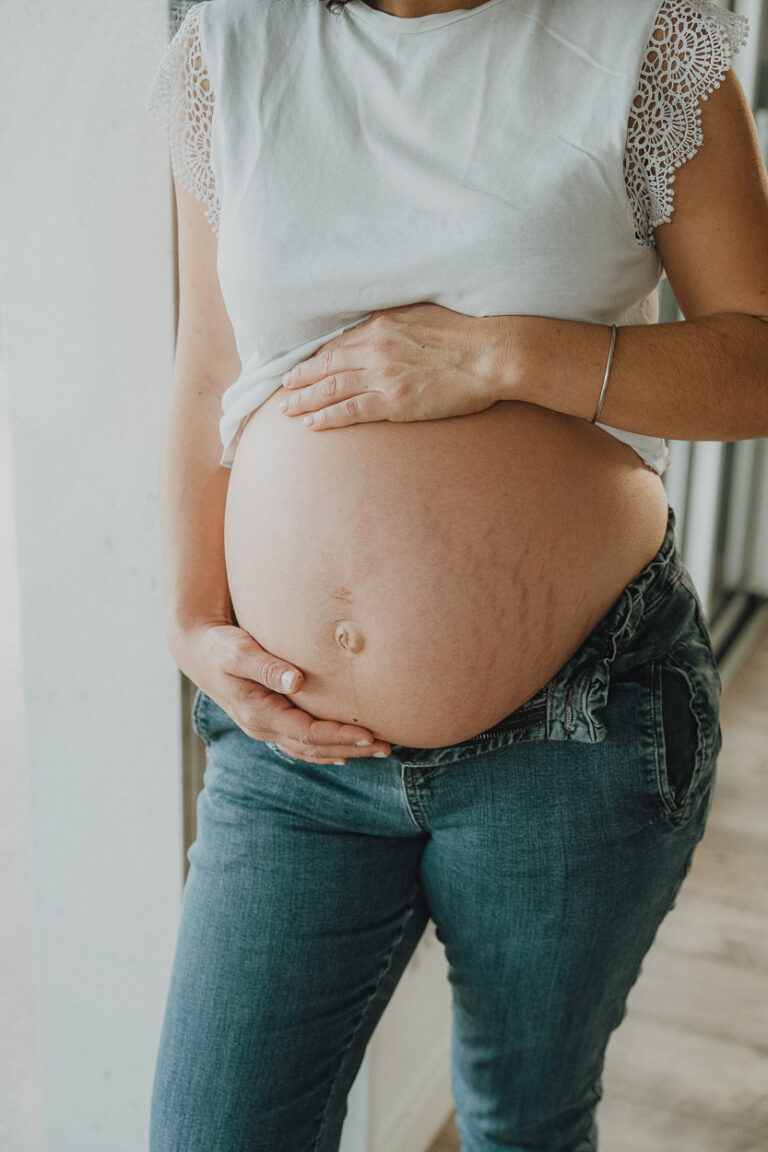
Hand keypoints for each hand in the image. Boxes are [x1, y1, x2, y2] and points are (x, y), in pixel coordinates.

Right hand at [171, 621, 391, 763]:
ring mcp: (267, 727)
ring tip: (378, 750)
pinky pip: (303, 743)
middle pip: (314, 748)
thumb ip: (266, 666)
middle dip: (351, 748)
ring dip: (344, 751)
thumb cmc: (220, 646)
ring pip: (311, 749)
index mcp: (258, 713)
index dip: (338, 736)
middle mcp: (263, 727)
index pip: (306, 733)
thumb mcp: (238, 651)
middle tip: (386, 749)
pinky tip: (346, 751)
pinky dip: (327, 749)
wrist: (199, 652)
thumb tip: (296, 680)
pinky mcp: (272, 720)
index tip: (368, 734)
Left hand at [279, 303, 501, 427]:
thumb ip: (398, 320)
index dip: (315, 357)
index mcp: (382, 325)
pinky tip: (312, 425)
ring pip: (332, 389)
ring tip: (287, 409)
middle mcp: (375, 348)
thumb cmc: (467, 333)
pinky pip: (351, 411)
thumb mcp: (425, 313)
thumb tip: (382, 322)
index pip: (338, 343)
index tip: (301, 366)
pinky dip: (328, 417)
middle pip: (327, 364)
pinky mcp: (394, 402)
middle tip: (282, 388)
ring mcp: (383, 376)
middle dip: (300, 377)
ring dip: (305, 400)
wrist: (491, 354)